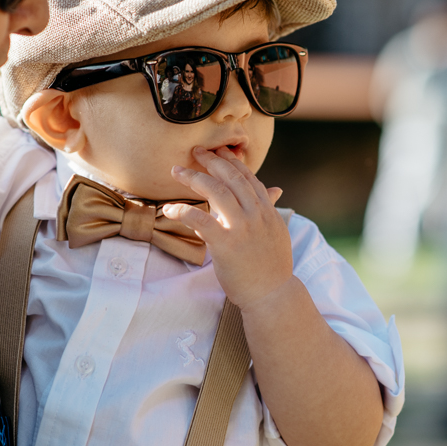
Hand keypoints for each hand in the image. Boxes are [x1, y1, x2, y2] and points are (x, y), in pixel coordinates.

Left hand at [162, 146, 292, 308]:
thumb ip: (271, 209)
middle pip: (231, 178)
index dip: (230, 161)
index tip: (217, 151)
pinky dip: (182, 211)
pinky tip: (170, 209)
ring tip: (178, 171)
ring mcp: (242, 227)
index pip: (248, 177)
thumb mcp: (276, 232)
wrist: (272, 294)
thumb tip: (276, 190)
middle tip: (195, 151)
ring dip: (194, 178)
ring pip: (216, 191)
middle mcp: (256, 214)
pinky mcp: (226, 243)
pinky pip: (200, 220)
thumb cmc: (272, 266)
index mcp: (267, 210)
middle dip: (211, 161)